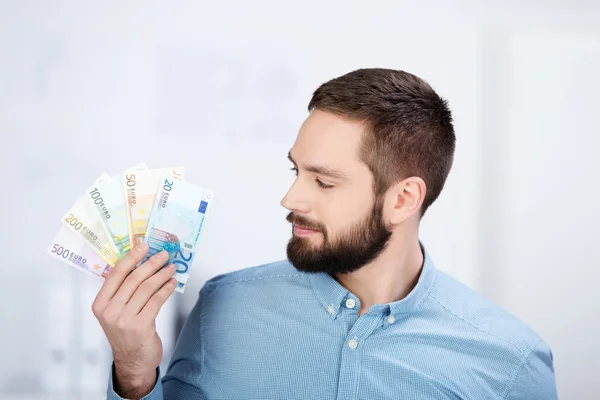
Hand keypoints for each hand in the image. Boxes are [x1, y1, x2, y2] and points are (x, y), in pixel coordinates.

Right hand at [92, 243, 176, 397]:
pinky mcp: (140, 326)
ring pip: (146, 288)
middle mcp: (109, 311)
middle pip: (133, 279)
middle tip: (164, 254)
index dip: (131, 258)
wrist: (132, 361)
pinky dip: (166, 289)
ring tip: (171, 267)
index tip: (144, 246)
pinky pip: (156, 300)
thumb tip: (142, 263)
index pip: (116, 274)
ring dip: (161, 275)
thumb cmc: (126, 333)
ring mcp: (124, 319)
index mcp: (100, 304)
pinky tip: (172, 283)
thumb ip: (123, 291)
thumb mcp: (116, 312)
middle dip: (151, 263)